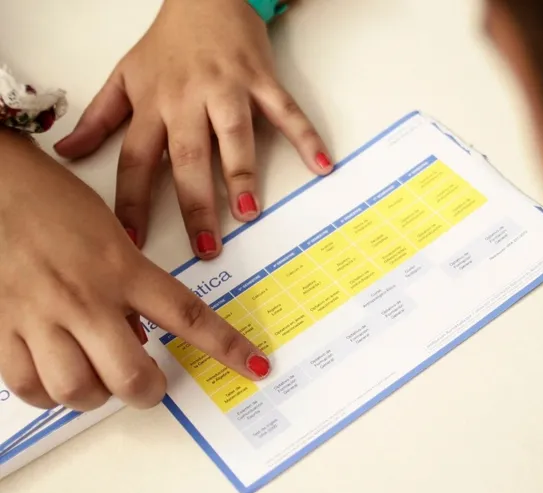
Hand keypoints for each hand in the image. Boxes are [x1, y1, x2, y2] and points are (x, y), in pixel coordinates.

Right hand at [0, 131, 270, 411]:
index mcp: (123, 268)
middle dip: (146, 391)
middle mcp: (86, 298)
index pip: (188, 316)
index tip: (255, 368)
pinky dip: (47, 393)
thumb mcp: (109, 236)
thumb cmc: (52, 202)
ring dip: (95, 394)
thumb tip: (138, 336)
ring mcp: (40, 316)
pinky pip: (27, 386)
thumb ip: (129, 286)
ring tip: (95, 376)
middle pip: (131, 377)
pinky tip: (55, 376)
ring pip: (77, 391)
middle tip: (145, 382)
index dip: (227, 348)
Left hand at [54, 0, 332, 258]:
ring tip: (248, 213)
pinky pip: (285, 111)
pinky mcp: (262, 80)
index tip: (133, 240)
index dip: (132, 202)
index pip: (137, 160)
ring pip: (234, 135)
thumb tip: (67, 151)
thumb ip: (99, 117)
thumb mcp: (125, 76)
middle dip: (195, 203)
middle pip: (188, 157)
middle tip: (205, 245)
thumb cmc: (168, 44)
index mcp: (153, 104)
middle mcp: (187, 99)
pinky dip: (306, 137)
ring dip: (241, 174)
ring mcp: (227, 88)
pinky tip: (321, 165)